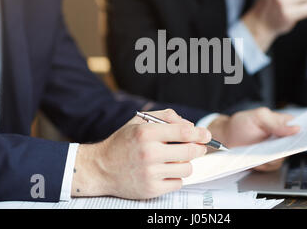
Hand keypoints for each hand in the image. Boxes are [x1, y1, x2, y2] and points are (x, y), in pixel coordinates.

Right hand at [71, 109, 210, 198]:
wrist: (100, 169)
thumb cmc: (122, 143)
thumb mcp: (139, 121)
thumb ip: (165, 116)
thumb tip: (190, 124)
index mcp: (146, 133)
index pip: (184, 132)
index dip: (200, 133)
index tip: (206, 134)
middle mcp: (149, 153)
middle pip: (191, 151)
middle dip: (199, 148)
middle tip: (199, 147)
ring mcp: (150, 173)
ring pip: (187, 168)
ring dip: (186, 163)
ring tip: (176, 159)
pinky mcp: (151, 189)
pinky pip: (178, 182)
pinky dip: (175, 177)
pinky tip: (165, 171)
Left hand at [208, 108, 299, 170]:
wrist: (226, 138)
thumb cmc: (241, 124)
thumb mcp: (258, 117)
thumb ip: (276, 122)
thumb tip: (296, 128)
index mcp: (283, 122)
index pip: (302, 127)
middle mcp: (282, 137)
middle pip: (295, 145)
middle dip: (289, 147)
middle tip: (277, 146)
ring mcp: (276, 150)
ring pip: (284, 157)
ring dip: (272, 156)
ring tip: (260, 151)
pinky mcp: (269, 161)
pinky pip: (273, 165)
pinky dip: (264, 164)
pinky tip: (256, 158)